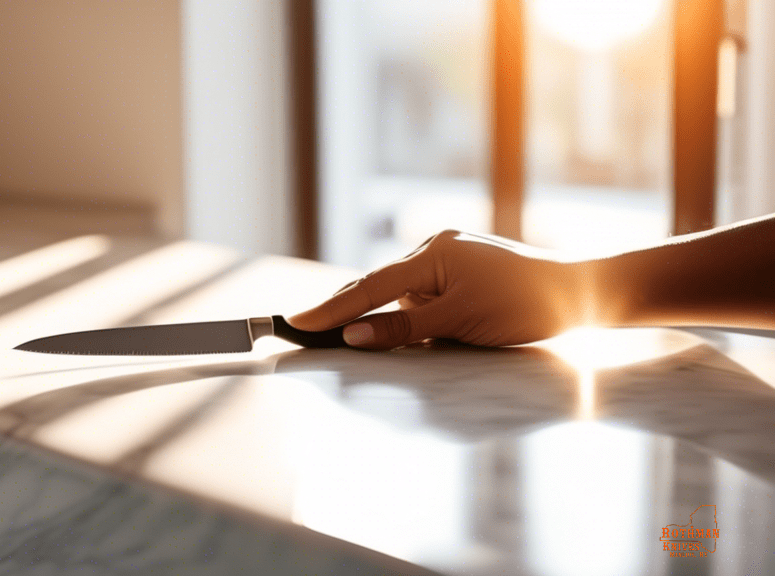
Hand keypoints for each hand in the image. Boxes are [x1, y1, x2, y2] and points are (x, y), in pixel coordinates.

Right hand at [288, 230, 586, 347]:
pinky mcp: (460, 271)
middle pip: (378, 286)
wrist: (580, 293)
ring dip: (387, 319)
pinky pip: (421, 296)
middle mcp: (435, 249)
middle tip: (303, 327)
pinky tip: (414, 333)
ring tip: (377, 338)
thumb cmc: (525, 305)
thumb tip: (355, 337)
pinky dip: (412, 316)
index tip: (297, 323)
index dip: (332, 310)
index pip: (370, 287)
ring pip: (400, 296)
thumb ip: (405, 329)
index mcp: (433, 253)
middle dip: (346, 310)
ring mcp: (448, 259)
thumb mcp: (461, 323)